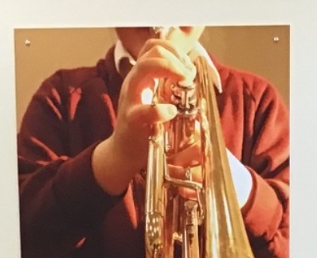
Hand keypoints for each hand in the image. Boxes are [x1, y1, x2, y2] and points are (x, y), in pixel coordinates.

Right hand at [92, 39, 196, 193]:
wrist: (124, 152)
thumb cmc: (145, 125)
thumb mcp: (156, 98)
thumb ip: (168, 85)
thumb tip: (192, 74)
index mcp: (142, 75)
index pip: (155, 46)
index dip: (175, 50)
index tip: (187, 67)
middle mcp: (135, 80)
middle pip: (153, 51)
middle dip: (177, 59)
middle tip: (188, 77)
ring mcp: (131, 98)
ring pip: (144, 67)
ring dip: (170, 69)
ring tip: (184, 83)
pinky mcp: (132, 120)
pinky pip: (145, 110)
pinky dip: (161, 110)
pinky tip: (171, 113)